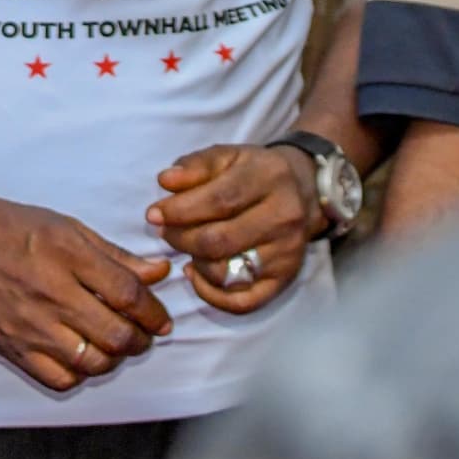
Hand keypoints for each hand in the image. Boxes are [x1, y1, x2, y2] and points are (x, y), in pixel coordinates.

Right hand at [0, 191, 171, 392]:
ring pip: (94, 362)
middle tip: (141, 333)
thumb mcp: (63, 226)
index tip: (158, 315)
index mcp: (66, 254)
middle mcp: (50, 293)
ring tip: (112, 343)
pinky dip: (80, 373)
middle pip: (117, 334)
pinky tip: (80, 355)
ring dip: (114, 357)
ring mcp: (30, 325)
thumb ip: (113, 254)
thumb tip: (158, 272)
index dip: (154, 310)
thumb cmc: (6, 227)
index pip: (129, 294)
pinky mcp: (13, 347)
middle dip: (141, 338)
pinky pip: (61, 378)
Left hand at [145, 144, 314, 313]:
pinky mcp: (285, 280)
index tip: (153, 214)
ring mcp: (286, 253)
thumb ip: (195, 165)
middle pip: (220, 241)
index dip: (180, 211)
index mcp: (268, 179)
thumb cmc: (254, 172)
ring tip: (186, 246)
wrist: (304, 191)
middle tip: (164, 232)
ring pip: (227, 273)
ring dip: (195, 263)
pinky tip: (195, 273)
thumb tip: (165, 181)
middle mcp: (283, 218)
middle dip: (181, 239)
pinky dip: (211, 295)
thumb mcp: (227, 156)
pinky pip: (243, 302)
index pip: (219, 201)